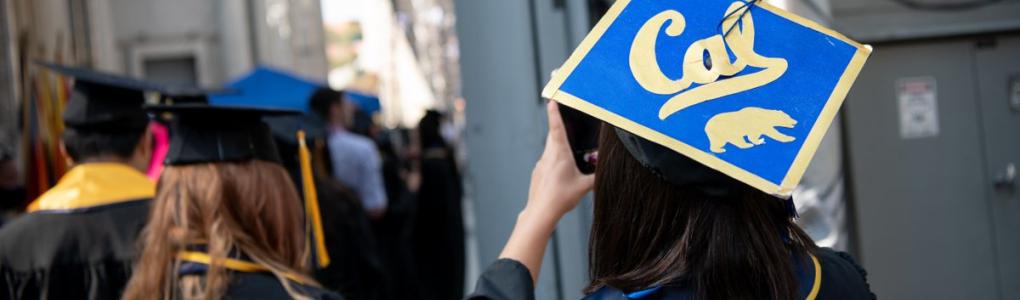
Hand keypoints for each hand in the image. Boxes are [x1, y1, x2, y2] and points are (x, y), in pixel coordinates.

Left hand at [525, 101, 594, 219]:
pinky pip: (547, 161)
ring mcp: (541, 164)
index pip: (556, 127)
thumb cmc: (561, 198)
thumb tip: (605, 171)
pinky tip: (562, 173)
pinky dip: (555, 160)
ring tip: (569, 152)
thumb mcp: (584, 186)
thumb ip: (596, 176)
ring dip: (558, 146)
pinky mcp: (538, 173)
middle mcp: (548, 155)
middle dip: (559, 127)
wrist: (541, 211)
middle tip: (565, 121)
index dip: (554, 112)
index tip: (552, 100)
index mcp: (559, 153)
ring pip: (550, 149)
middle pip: (553, 136)